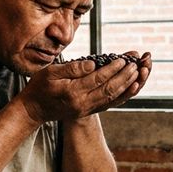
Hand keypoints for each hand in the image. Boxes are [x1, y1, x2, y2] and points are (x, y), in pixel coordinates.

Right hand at [16, 52, 152, 122]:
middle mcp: (82, 104)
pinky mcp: (88, 112)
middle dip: (125, 76)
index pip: (98, 79)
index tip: (123, 59)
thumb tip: (93, 64)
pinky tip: (130, 87)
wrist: (34, 110)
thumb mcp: (50, 72)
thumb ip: (72, 68)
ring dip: (127, 85)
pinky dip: (122, 96)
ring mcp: (86, 110)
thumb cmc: (39, 87)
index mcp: (72, 92)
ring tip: (138, 73)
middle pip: (109, 89)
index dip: (112, 69)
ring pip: (112, 98)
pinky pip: (109, 104)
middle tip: (136, 64)